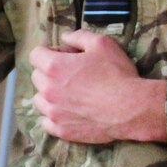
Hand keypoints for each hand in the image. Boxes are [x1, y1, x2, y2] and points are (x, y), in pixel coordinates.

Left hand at [28, 29, 166, 143]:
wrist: (130, 108)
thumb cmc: (117, 74)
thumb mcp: (101, 44)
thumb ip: (78, 37)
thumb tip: (64, 37)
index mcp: (54, 67)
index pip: (35, 55)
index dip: (49, 52)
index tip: (63, 56)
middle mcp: (48, 90)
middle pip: (37, 77)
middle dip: (49, 73)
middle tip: (71, 74)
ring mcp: (53, 112)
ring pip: (39, 100)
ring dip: (49, 95)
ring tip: (70, 94)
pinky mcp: (61, 130)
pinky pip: (46, 122)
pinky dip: (54, 116)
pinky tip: (68, 112)